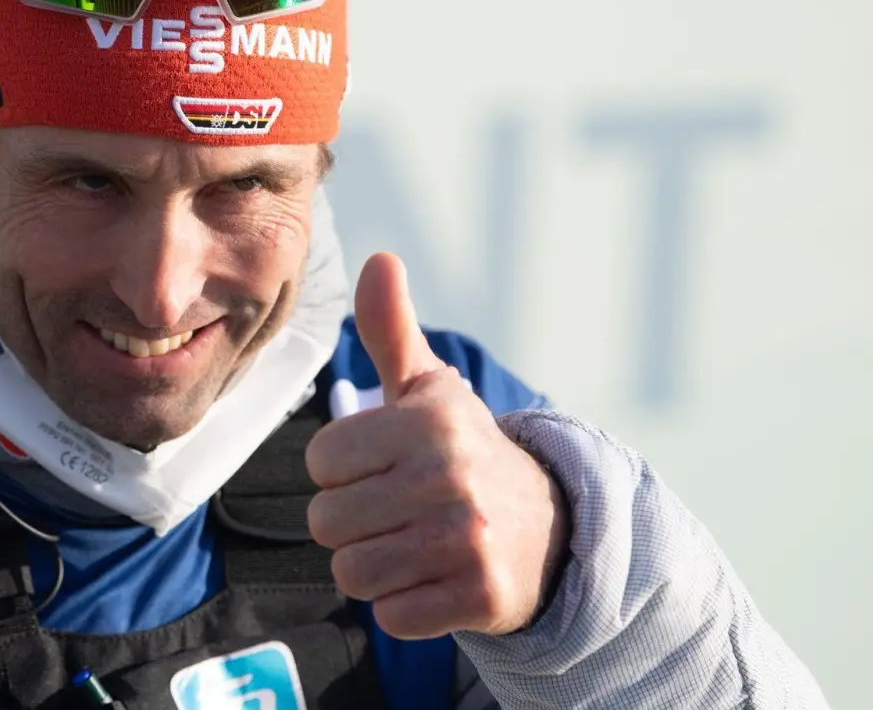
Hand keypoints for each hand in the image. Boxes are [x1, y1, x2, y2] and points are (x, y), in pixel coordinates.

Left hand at [305, 252, 568, 638]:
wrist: (551, 530)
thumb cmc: (465, 453)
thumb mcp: (430, 391)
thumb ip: (391, 330)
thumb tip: (380, 257)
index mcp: (429, 423)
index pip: (321, 460)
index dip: (342, 471)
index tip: (382, 469)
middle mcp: (450, 477)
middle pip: (327, 522)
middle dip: (352, 524)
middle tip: (396, 512)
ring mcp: (468, 540)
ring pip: (352, 572)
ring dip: (373, 566)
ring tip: (412, 545)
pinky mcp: (480, 596)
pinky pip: (391, 615)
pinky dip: (404, 604)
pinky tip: (434, 578)